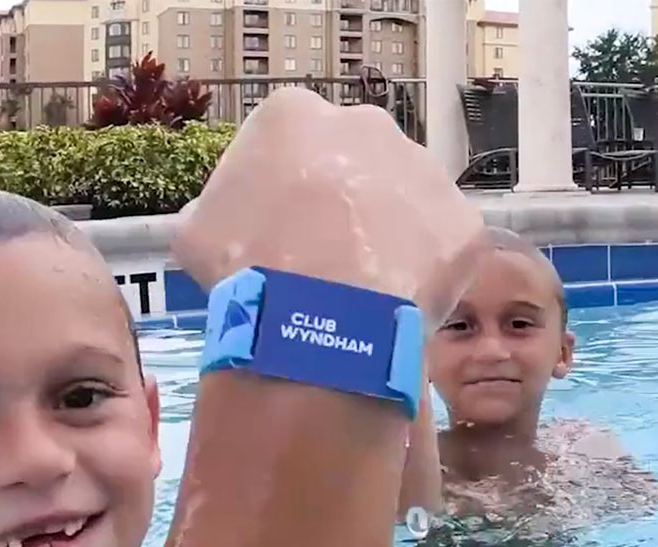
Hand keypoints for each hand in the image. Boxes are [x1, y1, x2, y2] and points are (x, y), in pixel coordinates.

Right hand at [172, 87, 485, 319]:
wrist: (319, 320)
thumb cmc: (248, 269)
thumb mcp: (195, 231)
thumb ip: (215, 208)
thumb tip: (216, 218)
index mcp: (295, 115)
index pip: (290, 139)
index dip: (285, 185)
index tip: (282, 224)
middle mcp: (366, 124)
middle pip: (356, 157)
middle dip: (346, 197)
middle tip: (330, 252)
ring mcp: (422, 168)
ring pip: (405, 196)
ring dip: (390, 228)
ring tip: (367, 283)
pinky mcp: (461, 218)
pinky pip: (442, 242)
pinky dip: (426, 268)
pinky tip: (399, 300)